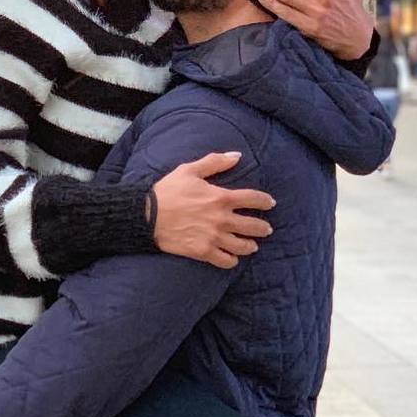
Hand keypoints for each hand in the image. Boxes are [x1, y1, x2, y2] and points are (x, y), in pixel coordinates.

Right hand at [152, 152, 274, 268]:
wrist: (147, 215)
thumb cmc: (168, 191)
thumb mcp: (189, 170)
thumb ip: (215, 162)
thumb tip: (236, 156)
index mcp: (221, 197)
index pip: (253, 199)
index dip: (265, 201)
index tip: (270, 203)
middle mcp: (222, 219)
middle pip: (253, 226)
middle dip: (263, 228)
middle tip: (266, 229)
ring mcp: (214, 237)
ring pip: (243, 246)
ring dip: (251, 245)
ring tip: (252, 245)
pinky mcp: (203, 252)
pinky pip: (226, 261)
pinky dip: (232, 260)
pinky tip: (232, 258)